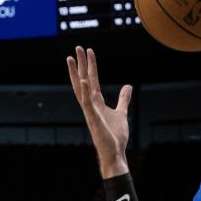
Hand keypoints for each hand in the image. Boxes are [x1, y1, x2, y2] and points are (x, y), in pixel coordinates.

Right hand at [67, 46, 132, 177]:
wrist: (114, 152)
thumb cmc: (115, 136)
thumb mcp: (121, 113)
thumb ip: (123, 99)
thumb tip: (128, 86)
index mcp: (96, 102)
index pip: (92, 80)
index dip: (90, 65)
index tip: (88, 51)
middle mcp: (90, 104)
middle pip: (83, 80)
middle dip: (81, 64)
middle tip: (77, 47)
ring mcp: (90, 111)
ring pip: (81, 89)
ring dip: (76, 73)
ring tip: (72, 58)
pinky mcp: (93, 120)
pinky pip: (87, 103)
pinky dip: (85, 91)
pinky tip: (84, 80)